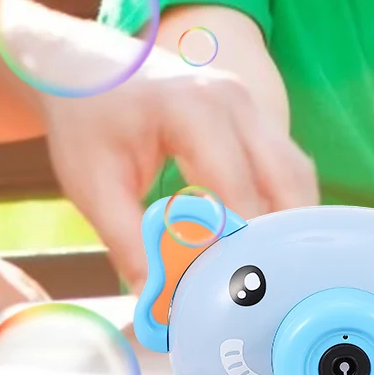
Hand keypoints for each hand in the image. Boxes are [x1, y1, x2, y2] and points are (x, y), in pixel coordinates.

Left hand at [39, 47, 317, 293]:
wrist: (80, 67)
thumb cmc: (84, 119)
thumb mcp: (93, 186)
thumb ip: (130, 244)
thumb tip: (159, 306)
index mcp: (194, 107)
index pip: (238, 189)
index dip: (241, 246)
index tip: (235, 297)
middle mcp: (233, 98)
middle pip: (287, 176)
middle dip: (283, 237)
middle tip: (269, 291)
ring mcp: (246, 101)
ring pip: (294, 169)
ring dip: (287, 220)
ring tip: (266, 273)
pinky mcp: (248, 113)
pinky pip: (280, 162)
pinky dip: (278, 202)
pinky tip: (258, 243)